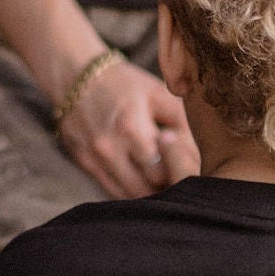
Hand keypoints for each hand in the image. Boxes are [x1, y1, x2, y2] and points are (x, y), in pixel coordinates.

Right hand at [58, 57, 199, 198]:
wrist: (75, 77)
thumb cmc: (126, 85)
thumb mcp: (160, 95)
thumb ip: (183, 127)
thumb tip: (200, 162)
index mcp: (131, 127)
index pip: (162, 173)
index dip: (180, 174)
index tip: (190, 168)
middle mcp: (108, 149)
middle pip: (145, 191)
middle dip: (166, 189)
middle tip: (180, 178)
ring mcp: (94, 160)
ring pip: (128, 198)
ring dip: (149, 195)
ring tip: (163, 180)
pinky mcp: (85, 166)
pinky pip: (112, 192)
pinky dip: (130, 192)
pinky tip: (142, 180)